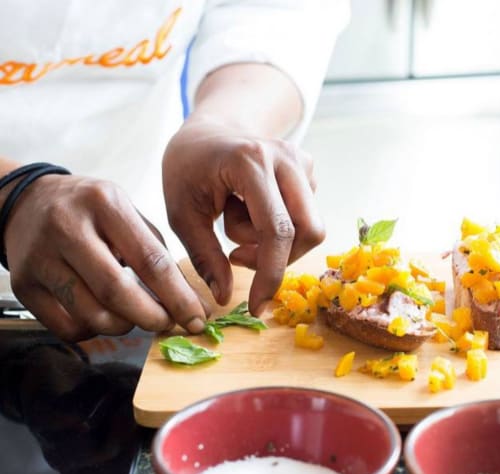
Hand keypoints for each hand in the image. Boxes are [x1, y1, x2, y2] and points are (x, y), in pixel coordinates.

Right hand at [4, 175, 207, 340]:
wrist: (27, 202)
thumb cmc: (92, 212)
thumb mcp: (128, 215)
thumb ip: (160, 257)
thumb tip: (192, 304)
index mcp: (105, 204)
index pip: (150, 261)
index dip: (178, 297)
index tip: (197, 318)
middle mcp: (67, 227)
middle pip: (117, 292)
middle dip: (152, 318)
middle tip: (169, 324)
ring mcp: (40, 257)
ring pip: (92, 315)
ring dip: (124, 327)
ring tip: (135, 316)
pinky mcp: (23, 285)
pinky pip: (67, 328)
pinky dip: (94, 331)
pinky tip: (103, 315)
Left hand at [163, 115, 324, 312]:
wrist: (207, 132)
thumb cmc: (187, 170)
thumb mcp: (181, 214)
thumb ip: (204, 256)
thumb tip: (225, 297)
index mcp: (251, 162)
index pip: (277, 230)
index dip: (270, 274)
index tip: (256, 306)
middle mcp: (285, 158)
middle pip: (307, 230)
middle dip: (278, 258)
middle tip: (236, 257)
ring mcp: (301, 161)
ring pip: (309, 227)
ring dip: (273, 242)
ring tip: (236, 225)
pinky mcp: (309, 168)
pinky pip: (306, 216)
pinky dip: (280, 228)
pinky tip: (251, 213)